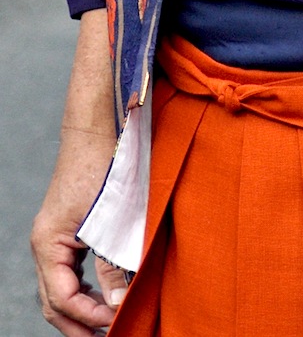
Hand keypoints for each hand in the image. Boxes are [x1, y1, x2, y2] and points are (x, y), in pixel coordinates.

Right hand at [32, 129, 123, 334]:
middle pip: (53, 301)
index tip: (115, 323)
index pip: (62, 298)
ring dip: (78, 310)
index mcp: (49, 244)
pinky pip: (66, 271)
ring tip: (104, 324)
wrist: (96, 127)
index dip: (88, 317)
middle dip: (77, 323)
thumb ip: (112, 265)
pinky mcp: (65, 229)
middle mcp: (45, 243)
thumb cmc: (102, 166)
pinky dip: (80, 289)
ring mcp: (52, 236)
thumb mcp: (110, 220)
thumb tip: (116, 305)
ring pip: (57, 288)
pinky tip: (101, 295)